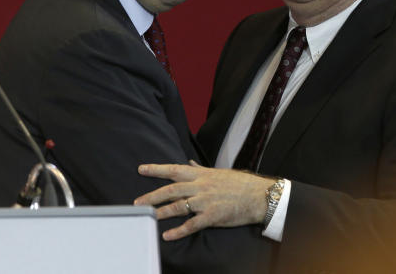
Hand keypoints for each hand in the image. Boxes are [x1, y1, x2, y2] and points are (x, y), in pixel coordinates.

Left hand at [134, 162, 274, 239]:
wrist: (258, 195)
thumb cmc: (239, 183)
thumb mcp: (218, 172)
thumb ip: (200, 168)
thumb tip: (189, 161)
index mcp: (200, 174)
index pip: (174, 169)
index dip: (156, 169)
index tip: (141, 169)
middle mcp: (200, 186)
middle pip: (170, 190)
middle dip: (152, 196)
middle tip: (137, 202)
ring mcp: (205, 201)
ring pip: (178, 206)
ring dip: (161, 212)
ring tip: (147, 217)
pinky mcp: (212, 216)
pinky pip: (192, 224)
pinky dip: (179, 231)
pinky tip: (168, 235)